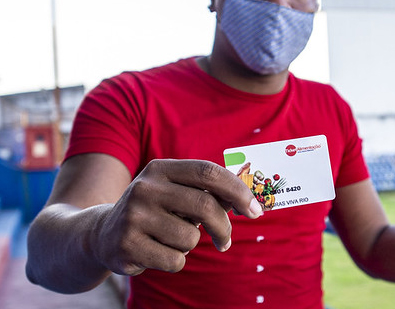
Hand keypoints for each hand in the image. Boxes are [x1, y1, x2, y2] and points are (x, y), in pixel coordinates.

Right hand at [93, 159, 262, 275]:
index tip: (256, 209)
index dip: (237, 190)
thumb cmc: (155, 211)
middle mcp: (145, 188)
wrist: (103, 234)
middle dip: (224, 227)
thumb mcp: (176, 193)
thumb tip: (248, 203)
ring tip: (169, 239)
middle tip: (226, 241)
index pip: (208, 172)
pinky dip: (175, 261)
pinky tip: (156, 252)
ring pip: (191, 237)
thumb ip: (208, 193)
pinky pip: (175, 260)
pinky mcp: (127, 246)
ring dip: (189, 244)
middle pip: (205, 206)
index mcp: (160, 169)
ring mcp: (133, 217)